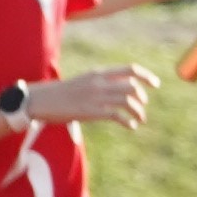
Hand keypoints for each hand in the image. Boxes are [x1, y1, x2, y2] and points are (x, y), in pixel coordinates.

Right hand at [36, 65, 155, 131]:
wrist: (41, 100)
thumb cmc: (62, 92)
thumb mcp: (84, 81)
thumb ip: (102, 83)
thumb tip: (119, 88)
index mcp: (99, 73)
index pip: (130, 70)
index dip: (146, 76)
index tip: (156, 84)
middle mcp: (100, 83)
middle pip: (132, 87)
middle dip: (141, 98)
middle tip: (141, 106)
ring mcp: (96, 97)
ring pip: (128, 102)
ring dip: (138, 111)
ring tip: (139, 119)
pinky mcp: (92, 112)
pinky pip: (118, 116)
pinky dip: (128, 122)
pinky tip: (131, 126)